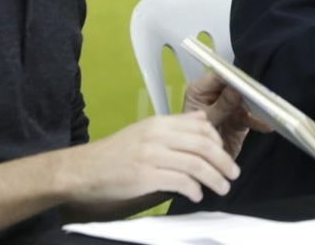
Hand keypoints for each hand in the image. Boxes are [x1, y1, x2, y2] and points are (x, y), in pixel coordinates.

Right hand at [60, 112, 238, 204]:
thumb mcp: (145, 131)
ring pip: (196, 164)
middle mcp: (157, 136)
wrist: (81, 170)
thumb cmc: (114, 154)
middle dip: (224, 162)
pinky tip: (196, 195)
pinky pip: (180, 181)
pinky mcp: (145, 176)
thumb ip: (175, 125)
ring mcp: (151, 156)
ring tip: (221, 187)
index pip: (201, 128)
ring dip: (214, 178)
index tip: (225, 155)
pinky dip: (193, 189)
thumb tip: (202, 119)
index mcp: (159, 123)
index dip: (219, 142)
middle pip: (203, 146)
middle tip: (233, 173)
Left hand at [183, 71, 272, 157]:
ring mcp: (228, 107)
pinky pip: (251, 117)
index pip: (218, 75)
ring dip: (256, 103)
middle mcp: (215, 96)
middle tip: (257, 92)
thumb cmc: (191, 142)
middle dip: (247, 88)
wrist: (196, 167)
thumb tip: (234, 90)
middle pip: (235, 85)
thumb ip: (219, 107)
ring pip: (246, 99)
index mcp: (200, 91)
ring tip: (265, 106)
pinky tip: (266, 124)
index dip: (231, 75)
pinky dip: (259, 121)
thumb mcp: (205, 122)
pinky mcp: (239, 119)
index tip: (242, 79)